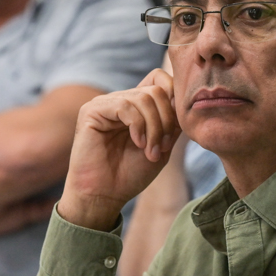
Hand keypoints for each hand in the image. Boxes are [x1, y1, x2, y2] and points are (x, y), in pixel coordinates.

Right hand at [58, 69, 180, 230]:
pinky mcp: (92, 111)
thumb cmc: (130, 175)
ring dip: (154, 127)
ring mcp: (105, 103)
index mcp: (135, 106)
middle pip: (157, 90)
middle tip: (162, 147)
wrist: (105, 195)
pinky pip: (124, 105)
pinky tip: (137, 143)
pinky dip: (138, 125)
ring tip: (150, 151)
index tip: (173, 132)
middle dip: (166, 120)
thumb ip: (172, 122)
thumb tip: (184, 100)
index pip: (160, 80)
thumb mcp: (161, 146)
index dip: (174, 100)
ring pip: (144, 97)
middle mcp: (119, 100)